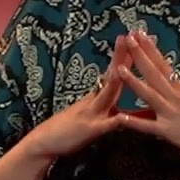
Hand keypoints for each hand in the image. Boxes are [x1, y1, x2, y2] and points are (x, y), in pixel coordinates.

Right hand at [21, 34, 131, 159]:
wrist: (43, 143)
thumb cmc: (66, 130)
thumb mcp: (87, 113)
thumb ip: (102, 104)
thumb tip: (118, 96)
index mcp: (97, 97)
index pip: (114, 73)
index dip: (125, 57)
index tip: (136, 40)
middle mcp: (95, 101)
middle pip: (113, 76)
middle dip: (124, 56)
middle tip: (134, 36)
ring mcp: (93, 113)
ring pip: (108, 93)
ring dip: (118, 76)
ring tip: (127, 60)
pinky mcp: (90, 130)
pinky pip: (105, 125)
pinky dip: (116, 120)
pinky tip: (125, 117)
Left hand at [114, 30, 179, 179]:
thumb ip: (179, 100)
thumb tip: (168, 92)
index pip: (164, 65)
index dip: (151, 49)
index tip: (139, 33)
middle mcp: (177, 98)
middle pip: (155, 73)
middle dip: (140, 55)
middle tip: (128, 36)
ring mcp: (173, 114)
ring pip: (150, 95)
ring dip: (133, 81)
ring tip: (118, 68)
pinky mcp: (172, 133)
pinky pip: (150, 127)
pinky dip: (135, 123)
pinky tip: (120, 117)